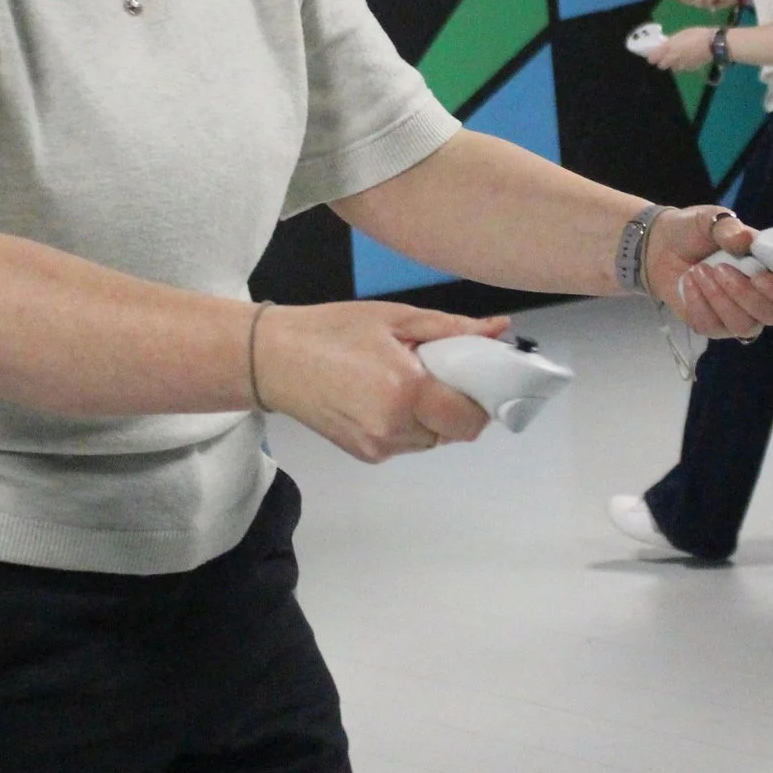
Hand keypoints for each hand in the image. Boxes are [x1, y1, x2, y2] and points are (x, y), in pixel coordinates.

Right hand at [252, 302, 508, 461]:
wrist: (272, 359)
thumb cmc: (333, 330)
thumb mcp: (395, 318)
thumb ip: (452, 329)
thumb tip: (499, 330)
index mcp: (406, 393)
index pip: (470, 417)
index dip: (482, 398)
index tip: (477, 374)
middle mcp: (394, 429)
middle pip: (454, 431)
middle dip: (458, 405)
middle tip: (441, 371)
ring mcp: (378, 447)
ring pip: (432, 439)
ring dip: (434, 415)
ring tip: (408, 380)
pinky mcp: (364, 455)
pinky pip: (406, 442)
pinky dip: (410, 422)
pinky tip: (387, 395)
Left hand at [641, 206, 772, 337]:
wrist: (662, 246)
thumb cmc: (698, 231)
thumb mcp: (711, 219)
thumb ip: (729, 228)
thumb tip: (746, 240)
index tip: (759, 275)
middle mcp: (763, 299)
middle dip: (745, 294)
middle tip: (721, 268)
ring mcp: (739, 316)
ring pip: (745, 326)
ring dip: (721, 299)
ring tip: (699, 271)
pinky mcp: (713, 326)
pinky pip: (713, 327)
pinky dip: (699, 304)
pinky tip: (689, 283)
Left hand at [648, 26, 716, 72]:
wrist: (713, 44)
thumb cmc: (698, 34)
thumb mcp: (682, 33)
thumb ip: (672, 41)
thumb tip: (666, 44)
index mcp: (669, 47)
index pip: (654, 57)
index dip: (652, 57)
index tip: (652, 55)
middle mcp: (672, 58)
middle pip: (661, 65)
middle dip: (662, 62)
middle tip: (665, 57)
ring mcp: (681, 65)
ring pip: (672, 68)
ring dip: (672, 64)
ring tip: (677, 58)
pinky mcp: (690, 69)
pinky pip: (682, 68)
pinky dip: (682, 65)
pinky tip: (687, 59)